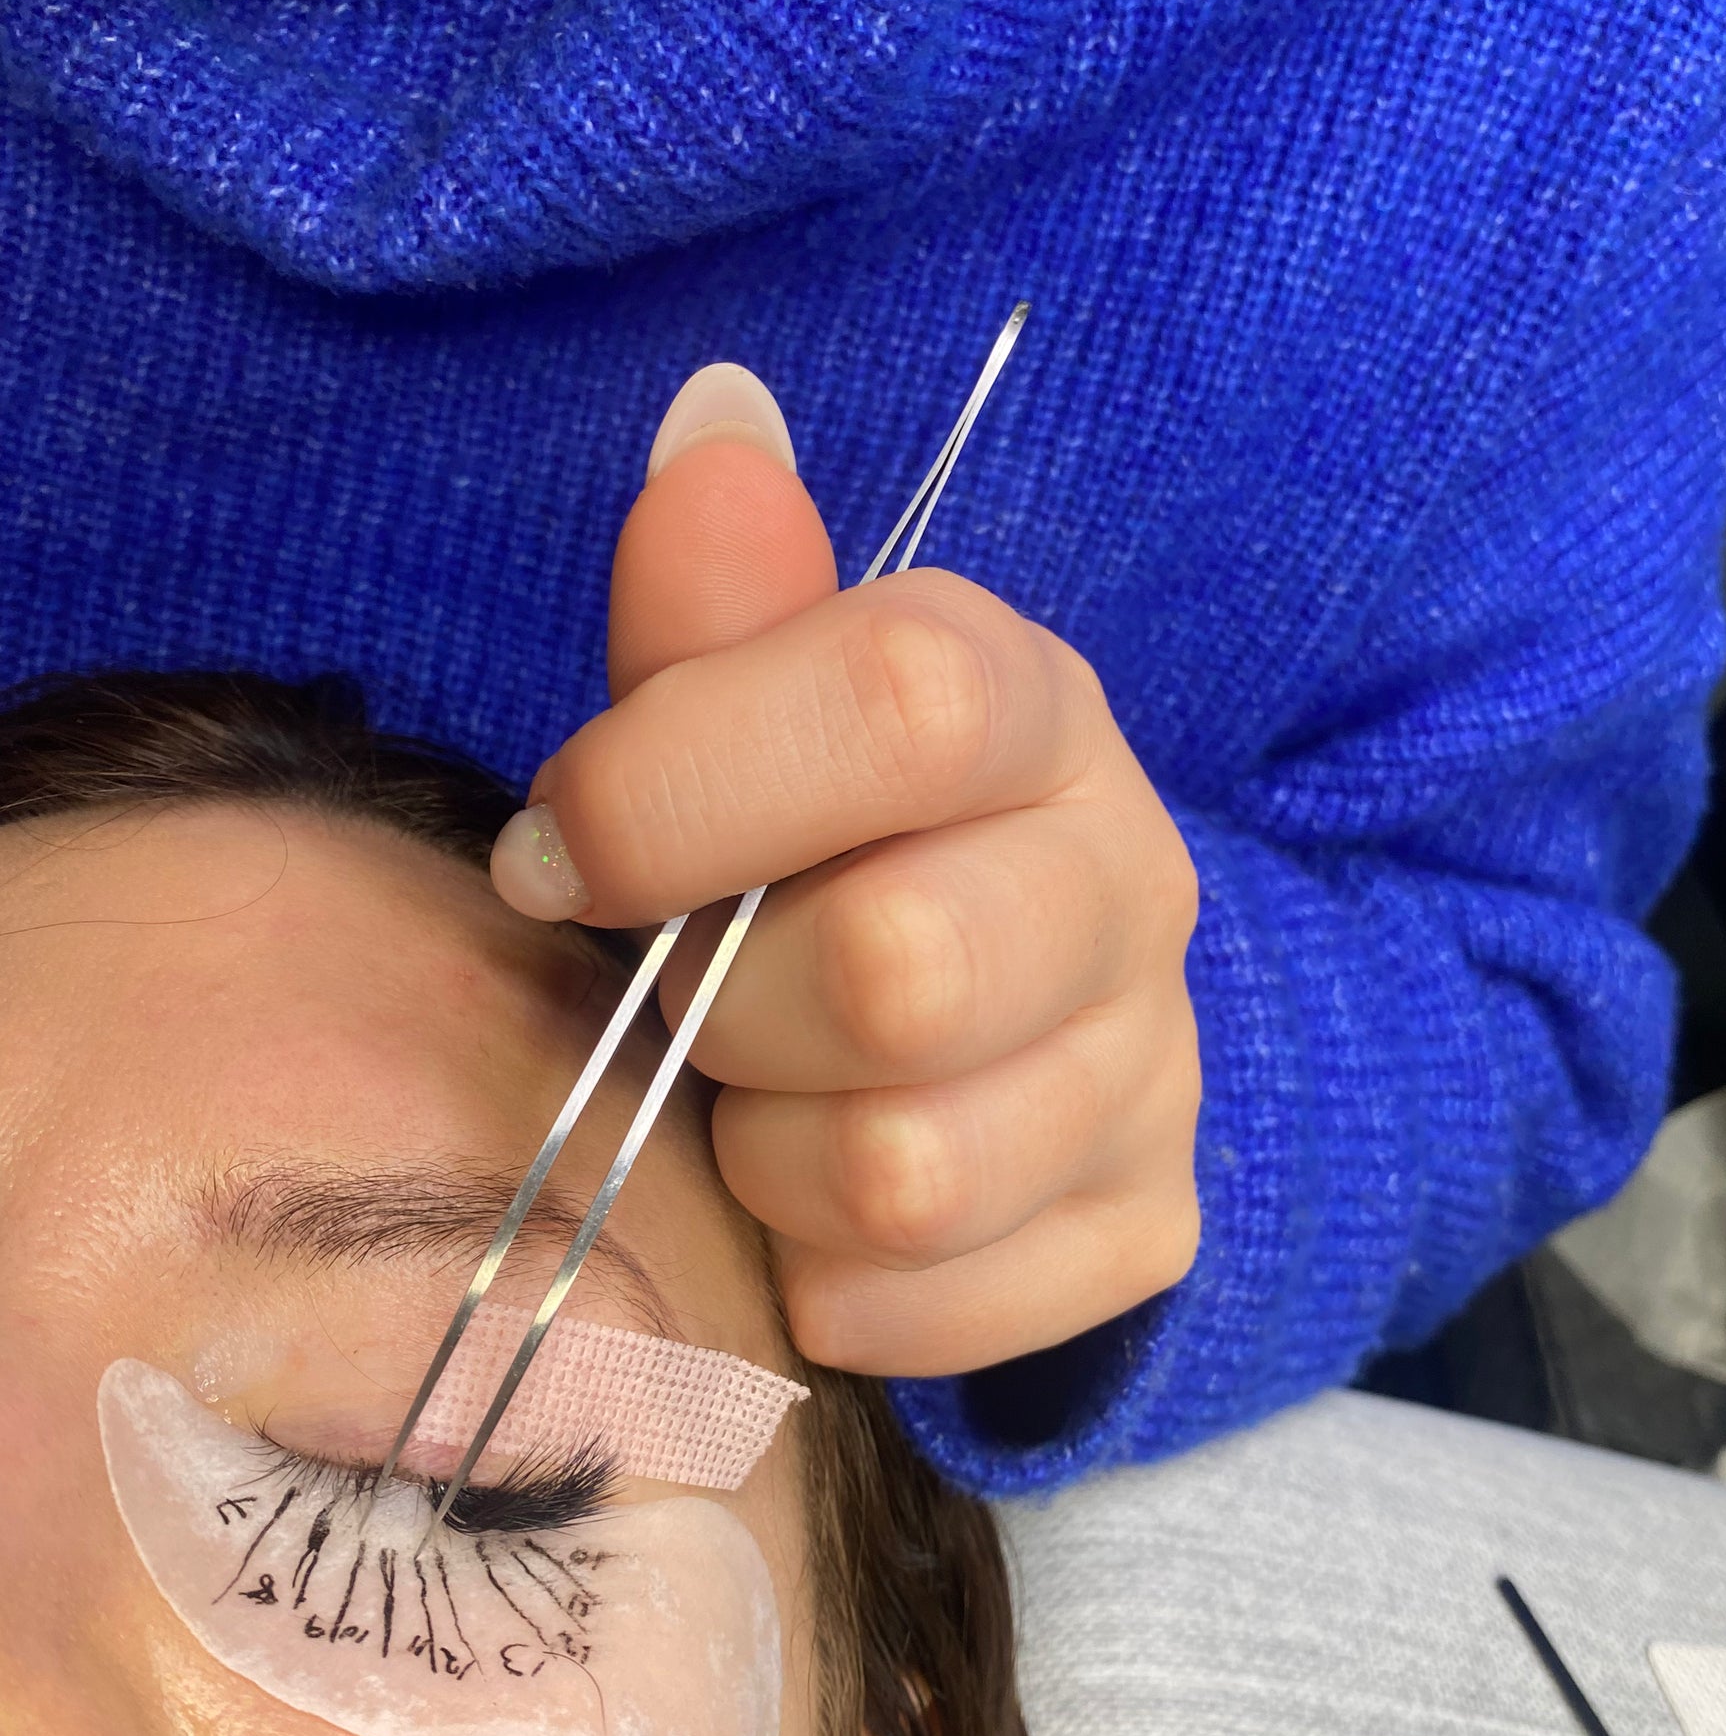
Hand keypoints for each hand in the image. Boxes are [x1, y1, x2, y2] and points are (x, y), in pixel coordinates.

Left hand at [493, 365, 1200, 1377]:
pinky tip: (822, 1216)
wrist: (995, 1026)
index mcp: (1033, 713)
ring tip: (764, 1111)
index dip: (683, 786)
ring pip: (907, 1174)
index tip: (556, 850)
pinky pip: (937, 1312)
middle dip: (727, 1009)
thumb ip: (718, 611)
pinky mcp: (1148, 1228)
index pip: (903, 699)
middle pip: (904, 971)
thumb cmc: (824, 853)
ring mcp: (1159, 1068)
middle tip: (691, 1003)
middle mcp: (1133, 881)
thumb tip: (710, 423)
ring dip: (769, 1161)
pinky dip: (831, 1288)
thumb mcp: (755, 718)